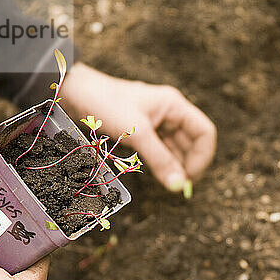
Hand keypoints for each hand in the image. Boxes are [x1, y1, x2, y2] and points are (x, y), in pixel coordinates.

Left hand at [61, 63, 216, 194]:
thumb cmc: (106, 103)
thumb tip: (179, 186)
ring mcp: (157, 123)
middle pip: (192, 143)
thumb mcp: (137, 133)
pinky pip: (160, 150)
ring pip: (176, 149)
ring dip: (174, 166)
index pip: (205, 132)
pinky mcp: (143, 131)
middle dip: (188, 164)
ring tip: (166, 183)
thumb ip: (160, 160)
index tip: (189, 177)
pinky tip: (156, 174)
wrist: (75, 93)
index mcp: (175, 106)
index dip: (202, 156)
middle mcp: (170, 113)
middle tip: (177, 186)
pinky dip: (161, 163)